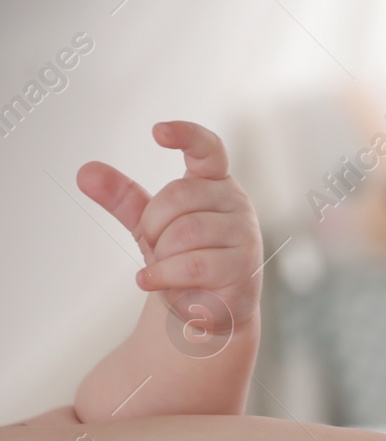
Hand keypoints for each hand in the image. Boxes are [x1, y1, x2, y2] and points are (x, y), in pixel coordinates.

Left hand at [77, 121, 261, 347]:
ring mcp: (244, 234)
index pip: (208, 149)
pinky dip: (163, 275)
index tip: (157, 132)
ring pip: (186, 231)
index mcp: (214, 184)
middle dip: (154, 223)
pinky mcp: (243, 267)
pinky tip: (151, 280)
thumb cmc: (186, 259)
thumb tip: (86, 172)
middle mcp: (235, 203)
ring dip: (162, 254)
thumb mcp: (150, 225)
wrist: (209, 308)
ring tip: (164, 267)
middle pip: (180, 195)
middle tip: (155, 245)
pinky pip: (192, 264)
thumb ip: (123, 198)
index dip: (186, 135)